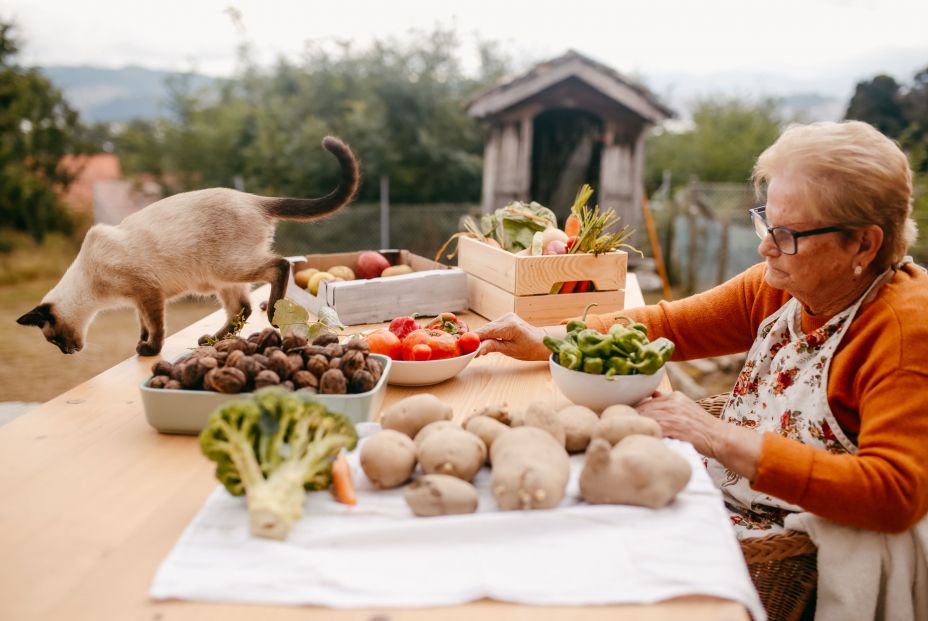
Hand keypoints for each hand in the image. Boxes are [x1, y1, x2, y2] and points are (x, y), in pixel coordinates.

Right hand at [473, 312, 560, 360]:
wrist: (541, 343)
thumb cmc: (529, 349)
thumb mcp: (510, 351)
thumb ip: (492, 347)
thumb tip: (477, 349)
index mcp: (510, 326)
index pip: (486, 330)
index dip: (474, 338)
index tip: (464, 345)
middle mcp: (507, 318)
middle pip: (485, 328)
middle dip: (476, 339)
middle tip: (468, 351)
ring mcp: (507, 316)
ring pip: (488, 328)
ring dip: (482, 337)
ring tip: (479, 349)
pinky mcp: (506, 318)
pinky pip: (492, 327)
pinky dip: (488, 334)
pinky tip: (487, 342)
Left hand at [635, 390, 761, 479]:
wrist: (720, 437)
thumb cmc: (700, 427)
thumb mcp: (685, 407)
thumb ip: (667, 402)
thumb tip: (651, 395)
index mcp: (674, 397)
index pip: (644, 402)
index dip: (632, 412)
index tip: (623, 419)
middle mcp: (673, 403)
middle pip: (642, 409)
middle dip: (630, 420)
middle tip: (618, 429)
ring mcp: (674, 415)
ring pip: (646, 419)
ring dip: (636, 428)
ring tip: (627, 437)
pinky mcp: (676, 428)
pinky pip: (655, 430)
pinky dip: (647, 435)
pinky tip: (640, 442)